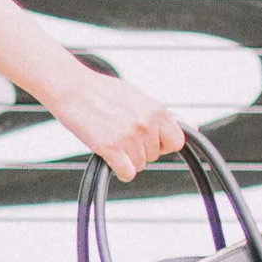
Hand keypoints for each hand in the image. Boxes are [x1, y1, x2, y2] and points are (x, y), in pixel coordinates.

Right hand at [48, 70, 184, 181]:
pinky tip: (110, 156)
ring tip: (111, 138)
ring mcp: (129, 136)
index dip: (163, 144)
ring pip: (139, 165)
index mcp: (156, 110)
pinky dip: (119, 170)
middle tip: (121, 133)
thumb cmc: (102, 92)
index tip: (150, 140)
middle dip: (140, 150)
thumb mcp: (138, 98)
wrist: (71, 88)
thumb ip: (161, 115)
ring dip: (126, 158)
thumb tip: (190, 127)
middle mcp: (146, 123)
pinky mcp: (111, 148)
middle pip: (155, 156)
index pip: (176, 142)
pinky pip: (127, 173)